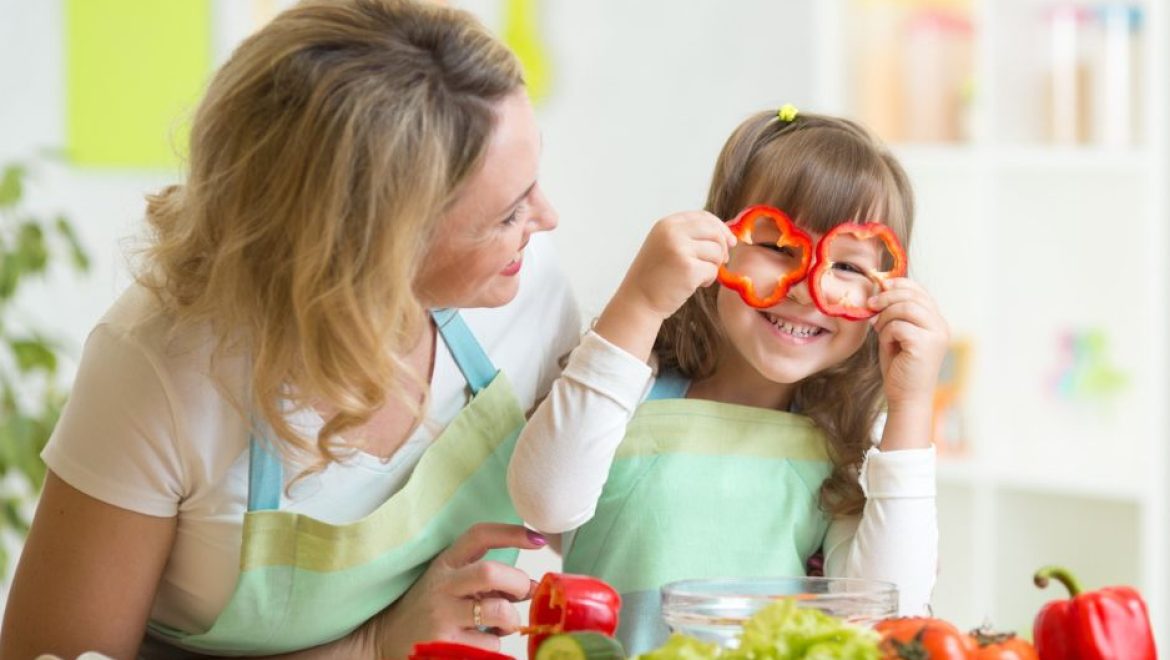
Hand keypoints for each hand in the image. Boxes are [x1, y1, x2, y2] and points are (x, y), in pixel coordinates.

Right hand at [361, 523, 545, 659]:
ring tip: (505, 625)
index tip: (538, 539)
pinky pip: (489, 644)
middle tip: (522, 593)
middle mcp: (443, 586)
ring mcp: (442, 616)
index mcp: (446, 564)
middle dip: (517, 582)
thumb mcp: (450, 583)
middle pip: (490, 572)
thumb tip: (531, 587)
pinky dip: (496, 644)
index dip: (511, 533)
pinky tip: (482, 642)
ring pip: (497, 611)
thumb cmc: (428, 610)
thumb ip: (486, 581)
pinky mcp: (444, 645)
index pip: (479, 536)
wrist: (384, 639)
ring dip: (512, 620)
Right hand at [596, 211, 735, 360]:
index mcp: (666, 224)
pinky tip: (694, 285)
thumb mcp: (666, 245)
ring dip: (713, 266)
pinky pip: (713, 270)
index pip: (703, 216)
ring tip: (698, 276)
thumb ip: (689, 235)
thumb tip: (727, 235)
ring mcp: (680, 249)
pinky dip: (708, 279)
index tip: (728, 241)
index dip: (720, 228)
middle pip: (714, 232)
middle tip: (721, 262)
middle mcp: (672, 232)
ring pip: (716, 251)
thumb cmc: (655, 277)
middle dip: (723, 247)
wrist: (638, 301)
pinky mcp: (688, 268)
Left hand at [867, 278, 949, 410]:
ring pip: (905, 308)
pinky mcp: (926, 344)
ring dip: (885, 317)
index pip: (919, 290)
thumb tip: (881, 285)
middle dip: (887, 298)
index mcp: (936, 321)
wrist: (905, 398)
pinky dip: (887, 334)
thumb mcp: (895, 333)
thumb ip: (893, 312)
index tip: (879, 287)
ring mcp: (937, 334)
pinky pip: (899, 326)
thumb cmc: (899, 367)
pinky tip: (887, 346)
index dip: (898, 284)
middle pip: (912, 295)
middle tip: (870, 305)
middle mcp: (941, 325)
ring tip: (879, 331)